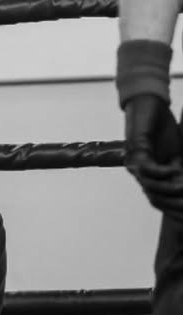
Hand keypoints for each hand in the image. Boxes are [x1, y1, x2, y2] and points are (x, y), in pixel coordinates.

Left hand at [123, 96, 182, 217]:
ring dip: (167, 188)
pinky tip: (174, 170)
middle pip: (153, 198)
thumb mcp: (176, 152)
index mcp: (148, 175)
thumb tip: (182, 181)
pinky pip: (145, 167)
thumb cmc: (161, 128)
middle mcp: (138, 171)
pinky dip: (160, 172)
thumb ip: (179, 168)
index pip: (159, 200)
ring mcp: (135, 161)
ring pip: (148, 185)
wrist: (149, 105)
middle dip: (173, 204)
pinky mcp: (136, 149)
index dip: (174, 209)